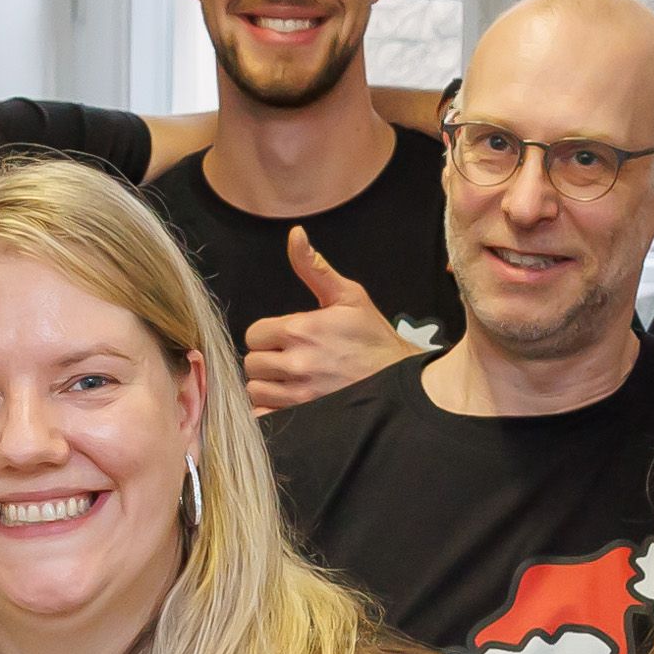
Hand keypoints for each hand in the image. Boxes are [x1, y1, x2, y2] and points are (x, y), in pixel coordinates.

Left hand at [235, 223, 426, 414]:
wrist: (401, 381)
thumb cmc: (374, 339)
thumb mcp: (349, 296)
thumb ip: (314, 268)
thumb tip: (295, 235)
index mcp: (301, 329)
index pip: (254, 334)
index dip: (267, 336)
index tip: (285, 339)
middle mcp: (297, 363)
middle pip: (252, 363)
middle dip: (266, 360)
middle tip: (289, 359)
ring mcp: (300, 394)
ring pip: (256, 390)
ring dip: (267, 386)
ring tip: (289, 380)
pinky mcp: (304, 417)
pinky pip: (265, 417)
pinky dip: (270, 411)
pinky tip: (288, 401)